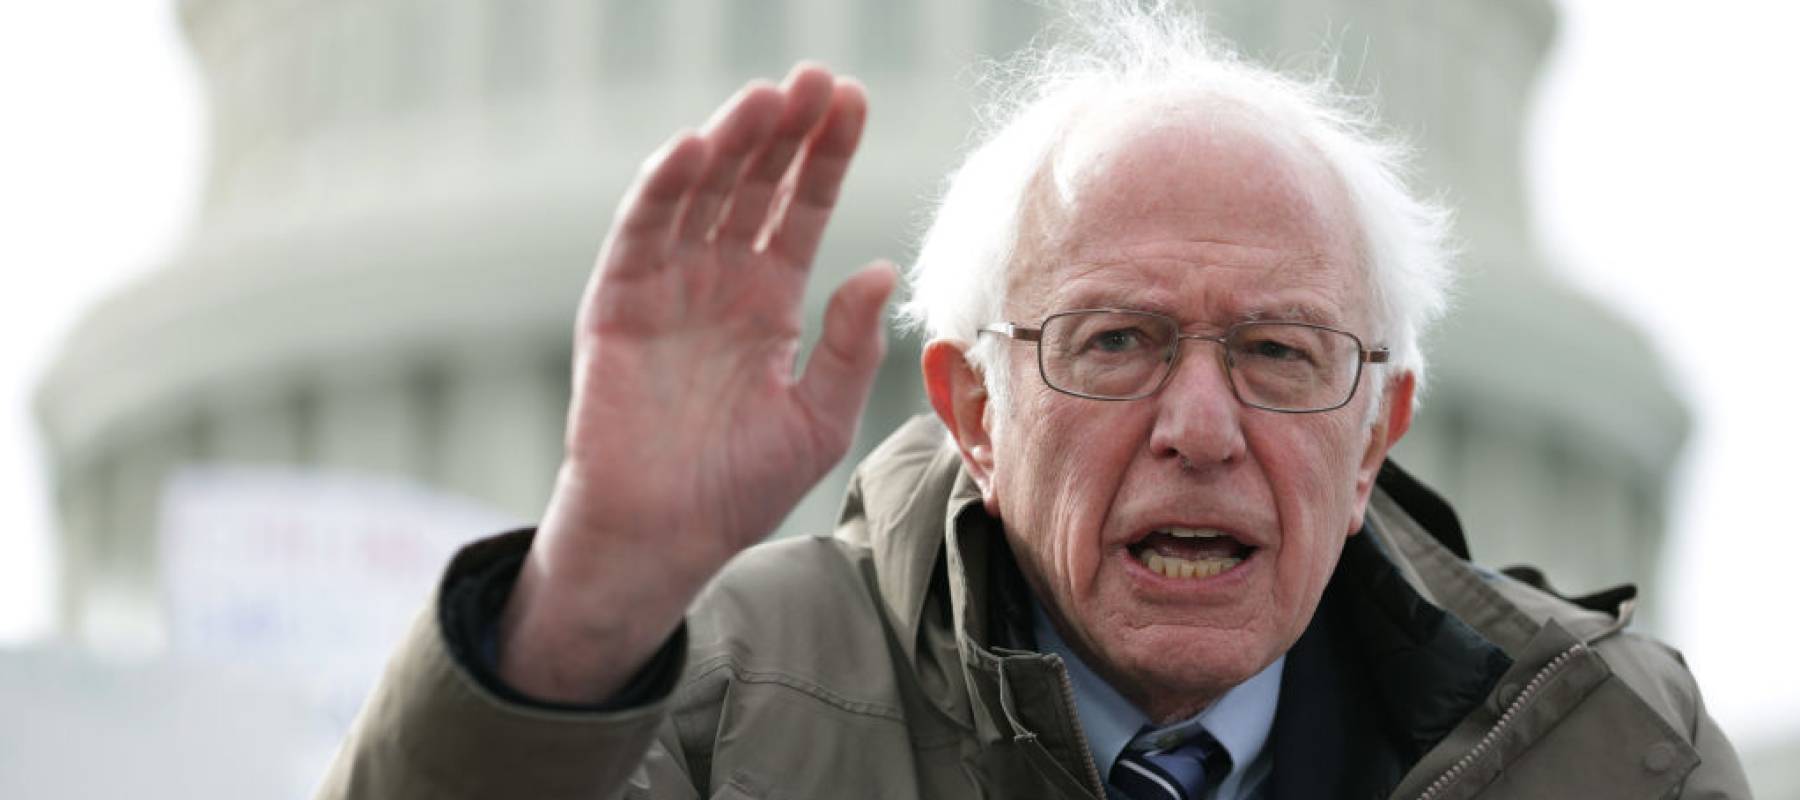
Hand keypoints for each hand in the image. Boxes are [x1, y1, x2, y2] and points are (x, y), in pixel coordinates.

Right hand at [499, 64, 894, 701]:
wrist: (664, 540)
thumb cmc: (738, 487)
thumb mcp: (817, 417)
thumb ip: (849, 346)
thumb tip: (881, 267)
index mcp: (768, 301)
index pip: (801, 209)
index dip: (825, 157)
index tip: (853, 101)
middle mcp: (718, 282)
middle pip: (754, 186)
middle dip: (784, 132)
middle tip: (815, 78)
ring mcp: (666, 288)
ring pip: (700, 195)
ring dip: (729, 144)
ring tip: (766, 98)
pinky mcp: (618, 307)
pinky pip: (640, 237)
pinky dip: (660, 191)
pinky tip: (693, 150)